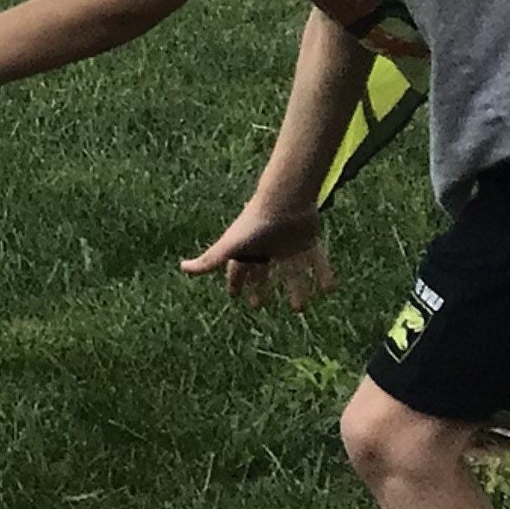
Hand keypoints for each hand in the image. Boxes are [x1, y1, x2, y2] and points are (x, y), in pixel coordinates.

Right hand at [180, 204, 334, 312]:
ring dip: (295, 289)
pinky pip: (317, 262)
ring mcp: (289, 246)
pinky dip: (324, 275)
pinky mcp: (309, 242)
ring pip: (291, 273)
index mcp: (248, 250)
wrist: (285, 201)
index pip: (238, 270)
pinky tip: (328, 290)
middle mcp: (268, 249)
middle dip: (260, 288)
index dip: (235, 283)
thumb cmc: (255, 223)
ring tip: (298, 307)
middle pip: (262, 273)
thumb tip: (182, 268)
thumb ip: (210, 259)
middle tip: (259, 305)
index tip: (233, 295)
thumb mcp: (231, 245)